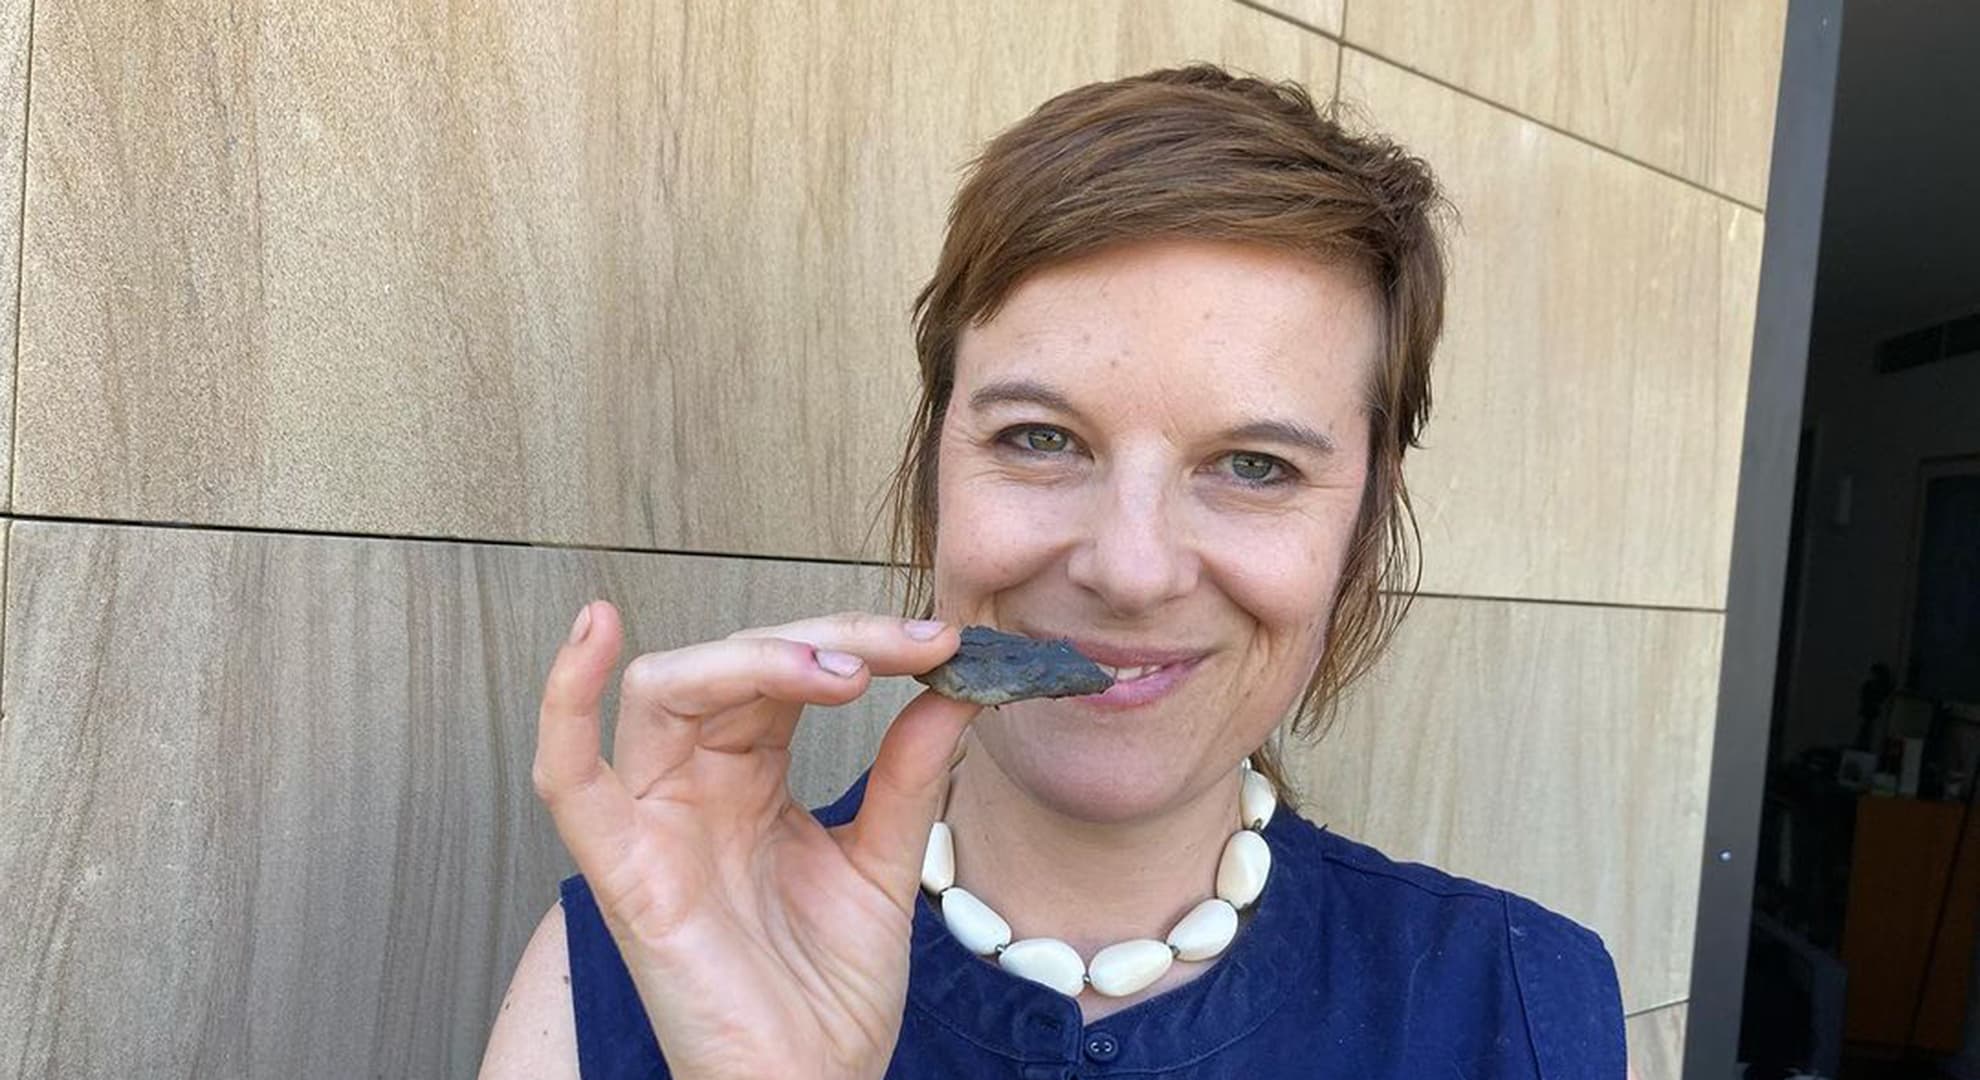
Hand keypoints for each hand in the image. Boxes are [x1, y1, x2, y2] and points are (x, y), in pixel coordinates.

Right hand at [532, 602, 976, 1079]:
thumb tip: (950, 686)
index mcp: (751, 778)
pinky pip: (566, 778)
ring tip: (841, 670)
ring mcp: (654, 824)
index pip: (787, 672)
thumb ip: (909, 776)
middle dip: (824, 640)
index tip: (940, 644)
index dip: (859, 643)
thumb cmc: (827, 996)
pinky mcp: (624, 873)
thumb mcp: (883, 866)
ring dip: (754, 658)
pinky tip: (594, 631)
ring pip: (665, 691)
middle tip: (910, 648)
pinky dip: (562, 699)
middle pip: (733, 664)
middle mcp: (694, 786)